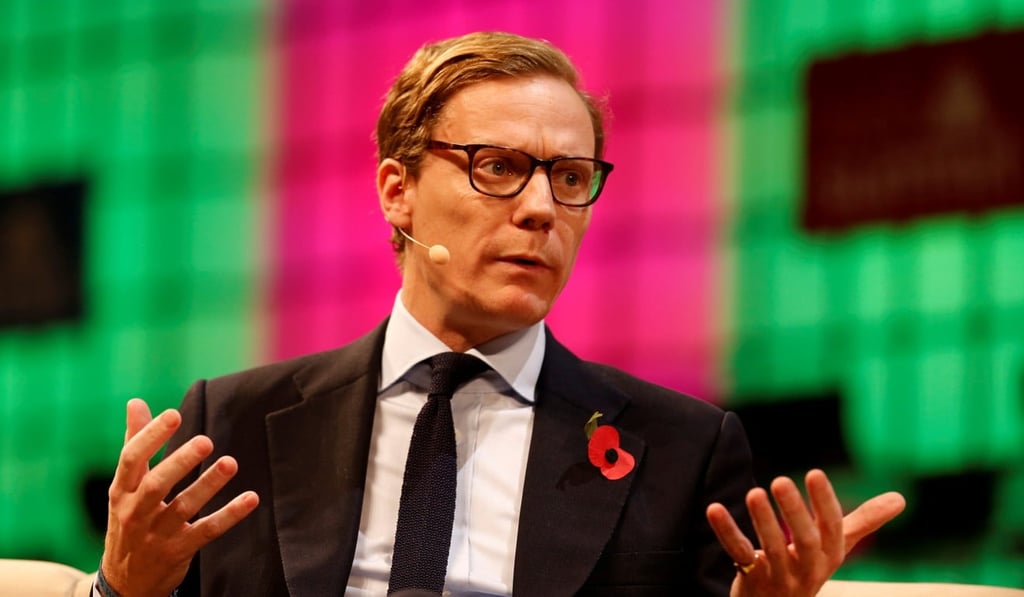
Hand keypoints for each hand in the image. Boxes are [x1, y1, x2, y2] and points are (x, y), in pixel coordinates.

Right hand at [100, 398, 258, 596]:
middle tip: (205, 441)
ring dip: (208, 485)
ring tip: (230, 463)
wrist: (124, 582)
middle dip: (180, 462)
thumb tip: (135, 402)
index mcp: (122, 490)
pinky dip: (230, 515)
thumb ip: (134, 443)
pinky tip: (251, 498)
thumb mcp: (124, 485)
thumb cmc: (128, 519)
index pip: (131, 459)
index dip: (150, 436)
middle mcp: (136, 511)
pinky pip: (207, 531)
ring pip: (184, 507)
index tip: (173, 414)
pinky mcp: (180, 550)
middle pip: (156, 484)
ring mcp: (157, 534)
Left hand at [706, 469, 904, 596]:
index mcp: (830, 554)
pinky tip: (714, 508)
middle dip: (795, 512)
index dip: (825, 502)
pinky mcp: (752, 579)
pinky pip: (739, 554)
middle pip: (805, 542)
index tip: (814, 473)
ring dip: (762, 521)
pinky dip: (726, 531)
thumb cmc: (810, 568)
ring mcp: (780, 577)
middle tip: (779, 481)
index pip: (832, 528)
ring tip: (753, 492)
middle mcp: (809, 568)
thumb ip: (864, 522)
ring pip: (772, 550)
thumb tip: (901, 499)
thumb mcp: (837, 547)